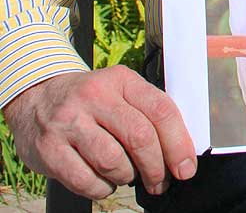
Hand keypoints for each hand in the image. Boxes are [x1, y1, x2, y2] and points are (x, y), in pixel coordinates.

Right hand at [2, 67, 196, 199]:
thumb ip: (147, 112)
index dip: (179, 143)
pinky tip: (103, 180)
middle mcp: (95, 96)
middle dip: (156, 167)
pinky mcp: (49, 148)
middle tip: (159, 181)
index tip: (186, 166)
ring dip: (127, 176)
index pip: (161, 109)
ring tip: (126, 174)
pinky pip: (86, 181)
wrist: (36, 97)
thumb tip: (180, 150)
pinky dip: (102, 188)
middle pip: (140, 137)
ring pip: (114, 161)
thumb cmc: (89, 100)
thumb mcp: (119, 91)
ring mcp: (69, 121)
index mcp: (121, 80)